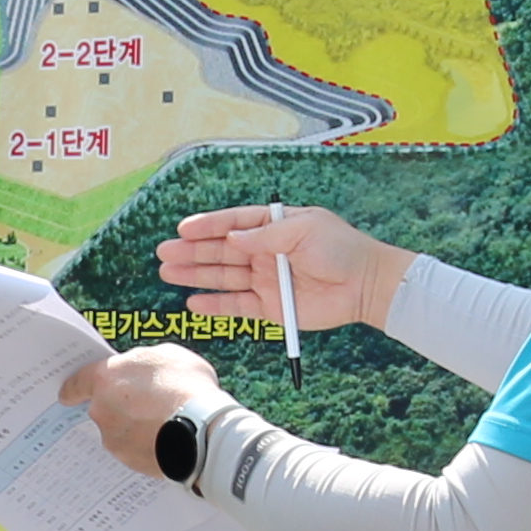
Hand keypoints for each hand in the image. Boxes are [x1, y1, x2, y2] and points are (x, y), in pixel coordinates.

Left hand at [61, 343, 225, 470]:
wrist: (202, 430)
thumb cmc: (186, 386)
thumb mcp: (166, 354)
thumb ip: (141, 362)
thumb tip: (139, 371)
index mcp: (105, 379)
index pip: (77, 383)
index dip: (74, 388)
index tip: (68, 396)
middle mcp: (102, 412)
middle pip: (103, 408)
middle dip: (120, 405)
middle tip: (147, 401)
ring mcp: (115, 440)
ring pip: (119, 431)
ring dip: (134, 427)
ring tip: (164, 421)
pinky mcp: (130, 462)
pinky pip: (135, 450)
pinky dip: (146, 445)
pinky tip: (167, 437)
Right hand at [156, 201, 401, 334]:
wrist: (366, 285)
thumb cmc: (341, 249)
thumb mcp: (304, 229)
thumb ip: (266, 235)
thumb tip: (233, 238)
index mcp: (274, 227)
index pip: (233, 224)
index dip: (208, 226)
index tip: (184, 229)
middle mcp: (266, 252)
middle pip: (221, 251)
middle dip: (192, 251)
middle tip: (164, 252)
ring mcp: (266, 280)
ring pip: (223, 277)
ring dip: (195, 275)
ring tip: (167, 273)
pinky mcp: (270, 307)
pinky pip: (236, 306)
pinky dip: (215, 305)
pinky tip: (192, 302)